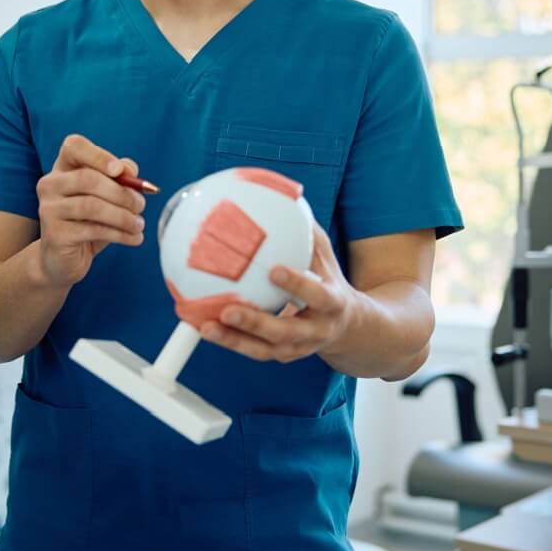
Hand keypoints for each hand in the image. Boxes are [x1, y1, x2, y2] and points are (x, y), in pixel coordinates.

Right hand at [34, 134, 146, 287]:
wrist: (63, 259)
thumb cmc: (87, 223)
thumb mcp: (105, 197)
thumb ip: (119, 178)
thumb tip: (130, 171)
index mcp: (62, 168)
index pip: (74, 146)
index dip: (99, 155)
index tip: (120, 171)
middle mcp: (50, 184)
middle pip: (88, 178)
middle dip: (121, 192)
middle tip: (141, 205)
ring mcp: (49, 209)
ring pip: (91, 206)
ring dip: (123, 216)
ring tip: (139, 224)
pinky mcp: (54, 234)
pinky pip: (93, 230)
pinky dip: (119, 234)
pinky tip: (133, 237)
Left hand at [202, 222, 359, 362]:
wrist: (346, 326)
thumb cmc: (329, 281)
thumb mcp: (325, 256)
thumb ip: (306, 231)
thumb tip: (283, 195)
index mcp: (332, 303)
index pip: (317, 294)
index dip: (297, 284)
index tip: (274, 270)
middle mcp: (316, 330)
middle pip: (285, 332)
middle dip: (255, 323)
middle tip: (228, 310)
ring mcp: (298, 348)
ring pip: (264, 349)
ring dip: (234, 340)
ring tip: (207, 326)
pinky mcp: (281, 355)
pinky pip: (254, 351)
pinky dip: (230, 341)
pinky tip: (205, 328)